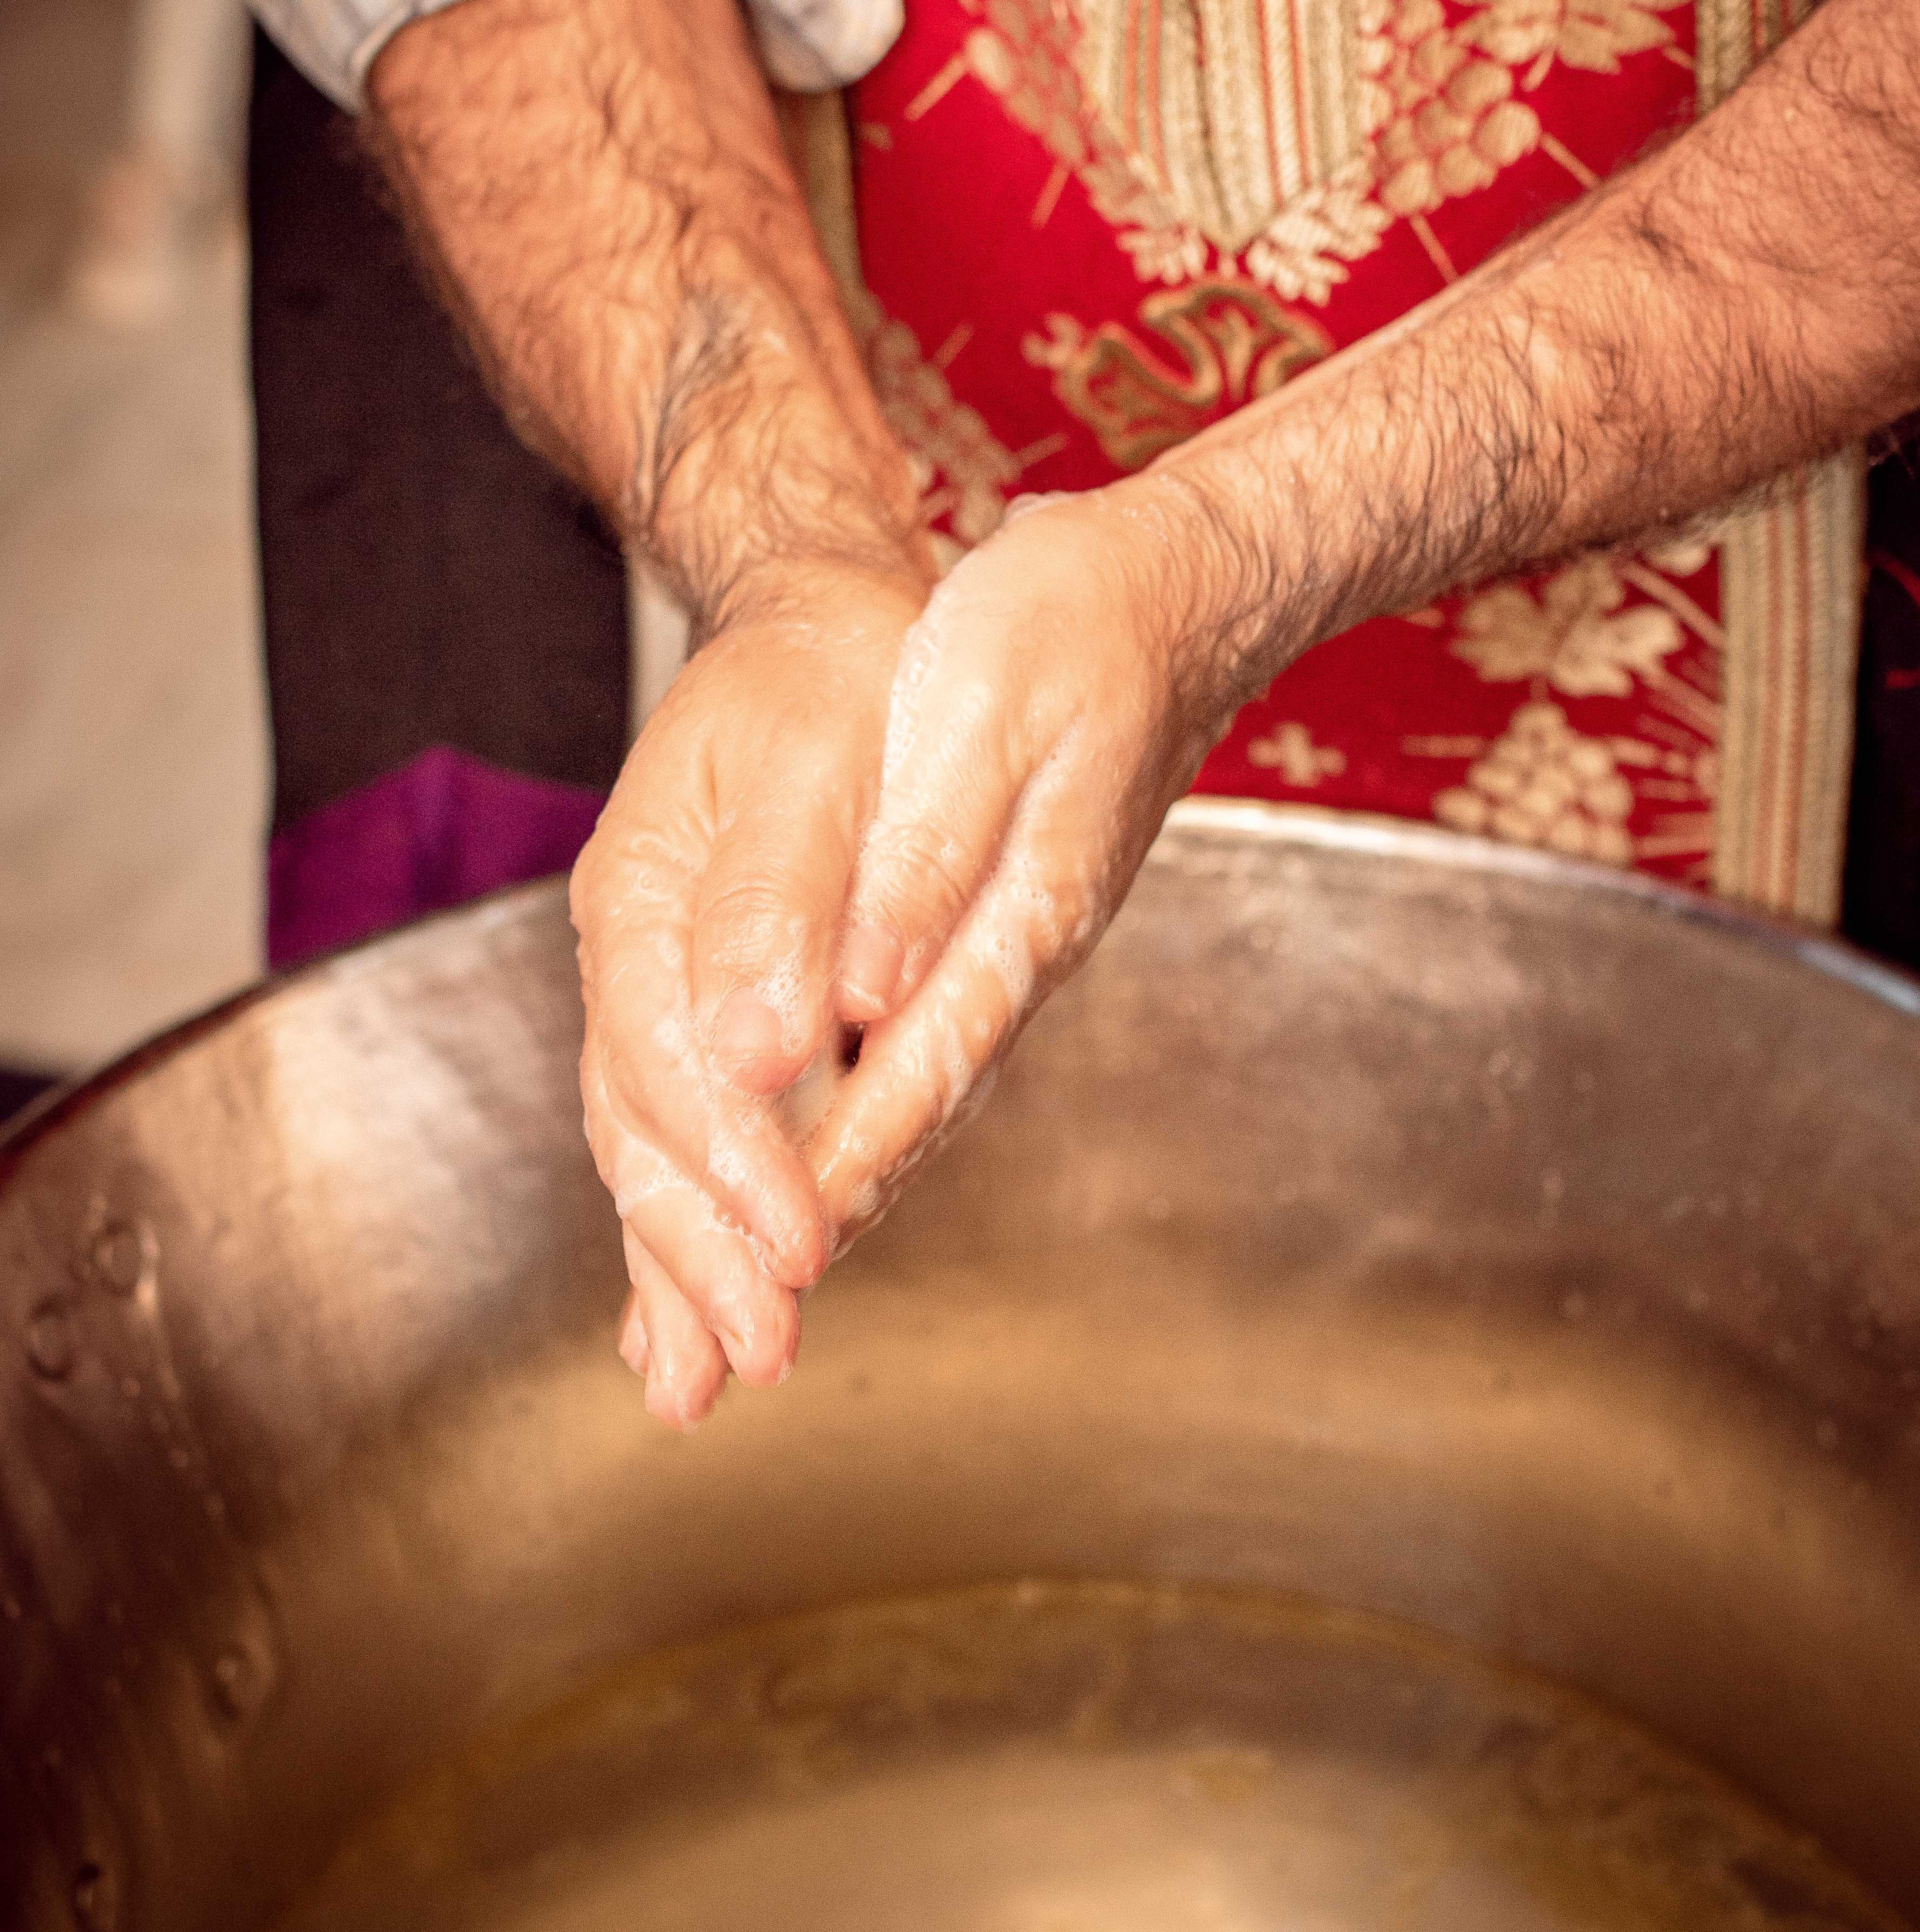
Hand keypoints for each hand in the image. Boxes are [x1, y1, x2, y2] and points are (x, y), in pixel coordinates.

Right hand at [571, 564, 926, 1426]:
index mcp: (643, 896)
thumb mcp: (807, 758)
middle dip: (699, 1257)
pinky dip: (684, 1222)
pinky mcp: (702, 1004)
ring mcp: (659, 985)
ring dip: (678, 1266)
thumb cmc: (827, 677)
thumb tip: (756, 1049)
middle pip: (645, 1133)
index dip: (737, 1172)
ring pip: (651, 1150)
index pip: (678, 1066)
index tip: (797, 1256)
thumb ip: (773, 900)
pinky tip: (685, 1305)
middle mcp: (634, 956)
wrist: (817, 623)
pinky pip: (676, 1131)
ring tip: (700, 1383)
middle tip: (754, 1363)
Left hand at [806, 484, 1246, 1240]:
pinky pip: (916, 1048)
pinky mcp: (998, 924)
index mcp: (1011, 917)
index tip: (766, 1267)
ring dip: (835, 1193)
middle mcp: (1015, 958)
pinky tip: (820, 1145)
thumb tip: (865, 999)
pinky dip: (859, 1118)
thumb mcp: (984, 712)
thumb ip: (923, 859)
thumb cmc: (1073, 628)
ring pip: (911, 1099)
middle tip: (738, 1338)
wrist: (1170, 593)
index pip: (911, 1077)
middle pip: (910, 1121)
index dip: (834, 1176)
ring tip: (757, 1283)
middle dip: (820, 1226)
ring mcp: (1010, 948)